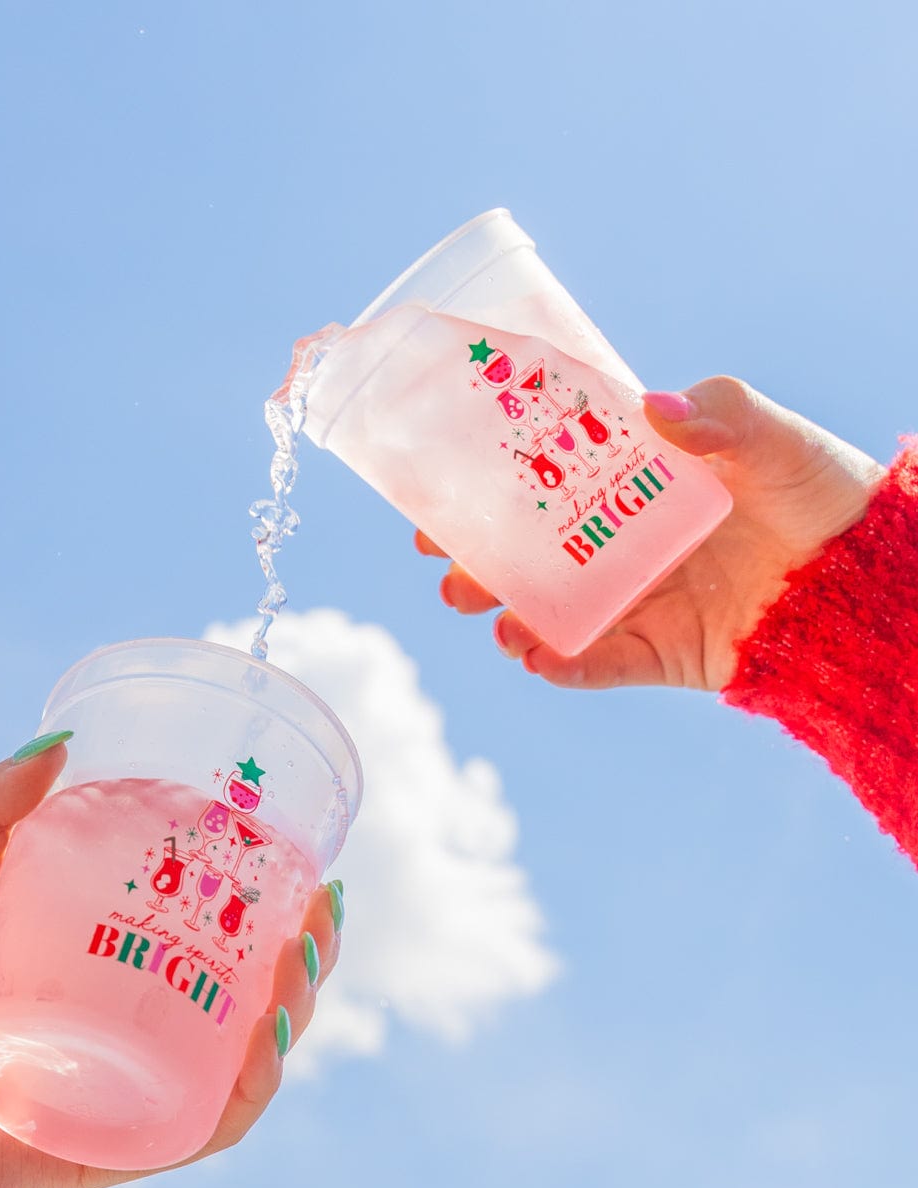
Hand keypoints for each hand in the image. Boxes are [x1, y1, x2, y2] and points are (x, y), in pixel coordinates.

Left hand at [0, 743, 341, 1187]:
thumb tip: (57, 740)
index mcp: (131, 963)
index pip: (232, 936)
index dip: (287, 904)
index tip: (313, 864)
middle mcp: (153, 1026)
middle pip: (262, 993)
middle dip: (312, 953)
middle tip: (322, 907)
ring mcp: (150, 1087)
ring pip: (254, 1055)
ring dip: (298, 1007)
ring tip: (303, 952)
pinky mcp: (134, 1144)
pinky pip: (214, 1122)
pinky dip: (252, 1085)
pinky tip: (266, 1038)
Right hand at [428, 376, 885, 690]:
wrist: (863, 572)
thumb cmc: (815, 487)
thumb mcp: (768, 434)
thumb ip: (716, 414)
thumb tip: (652, 408)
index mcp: (631, 487)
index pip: (543, 486)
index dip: (488, 492)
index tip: (440, 496)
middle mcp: (621, 546)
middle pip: (531, 558)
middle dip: (479, 565)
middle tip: (445, 566)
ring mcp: (635, 602)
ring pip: (554, 613)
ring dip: (511, 617)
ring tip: (491, 617)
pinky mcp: (658, 653)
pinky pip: (600, 663)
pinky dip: (566, 664)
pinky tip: (534, 656)